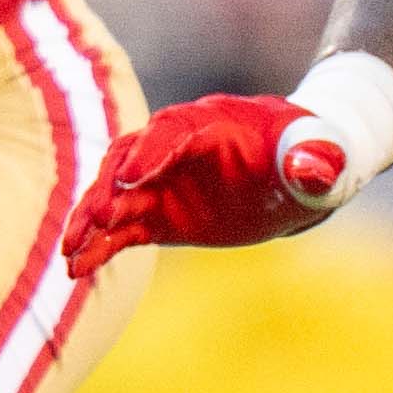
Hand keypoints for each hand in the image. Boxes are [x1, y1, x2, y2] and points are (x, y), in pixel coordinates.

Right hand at [60, 94, 360, 279]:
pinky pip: (121, 231)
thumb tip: (312, 170)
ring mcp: (160, 185)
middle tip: (99, 217)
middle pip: (126, 162)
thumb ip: (317, 158)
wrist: (298, 175)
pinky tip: (76, 269)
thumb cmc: (310, 152)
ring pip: (114, 198)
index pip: (170, 132)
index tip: (132, 179)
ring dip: (90, 222)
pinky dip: (99, 247)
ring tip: (69, 251)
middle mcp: (171, 150)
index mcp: (208, 123)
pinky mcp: (157, 216)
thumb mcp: (322, 151)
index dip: (151, 154)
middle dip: (109, 189)